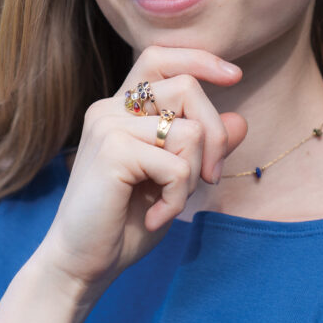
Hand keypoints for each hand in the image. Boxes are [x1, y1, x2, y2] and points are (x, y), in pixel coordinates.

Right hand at [39, 46, 246, 299]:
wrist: (81, 265)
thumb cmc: (125, 223)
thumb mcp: (175, 181)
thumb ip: (203, 148)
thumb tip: (240, 119)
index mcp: (122, 109)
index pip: (159, 58)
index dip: (199, 59)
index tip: (234, 75)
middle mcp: (111, 108)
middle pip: (187, 88)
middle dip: (216, 136)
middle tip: (210, 179)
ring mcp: (108, 125)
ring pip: (189, 130)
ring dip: (193, 177)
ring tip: (169, 202)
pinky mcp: (112, 151)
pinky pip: (177, 165)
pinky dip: (178, 198)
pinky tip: (155, 217)